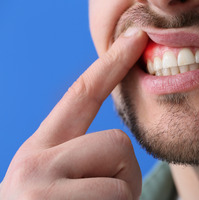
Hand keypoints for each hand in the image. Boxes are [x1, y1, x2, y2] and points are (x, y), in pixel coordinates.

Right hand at [0, 28, 147, 199]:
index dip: (112, 62)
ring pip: (123, 176)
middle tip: (98, 199)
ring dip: (119, 199)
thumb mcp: (60, 181)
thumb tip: (119, 143)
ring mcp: (42, 189)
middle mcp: (34, 162)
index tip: (135, 38)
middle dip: (122, 172)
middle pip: (117, 141)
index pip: (83, 94)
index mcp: (40, 150)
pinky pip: (119, 198)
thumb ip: (82, 154)